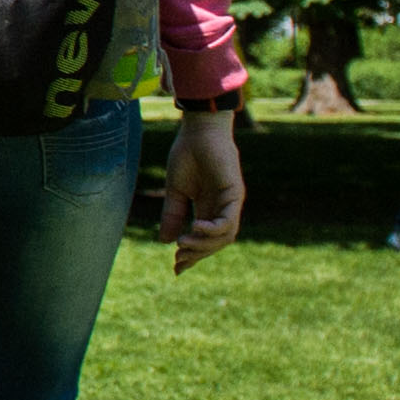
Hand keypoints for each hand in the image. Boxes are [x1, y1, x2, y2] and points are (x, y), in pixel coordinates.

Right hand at [158, 110, 245, 272]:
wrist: (197, 130)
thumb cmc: (186, 155)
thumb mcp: (175, 190)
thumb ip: (173, 215)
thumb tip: (164, 241)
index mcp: (209, 209)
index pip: (205, 240)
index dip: (193, 256)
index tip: (176, 268)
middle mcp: (223, 209)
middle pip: (216, 243)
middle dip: (197, 254)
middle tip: (177, 259)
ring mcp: (231, 203)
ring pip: (225, 236)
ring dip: (204, 245)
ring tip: (182, 244)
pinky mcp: (235, 194)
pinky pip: (228, 221)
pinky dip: (213, 230)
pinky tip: (195, 228)